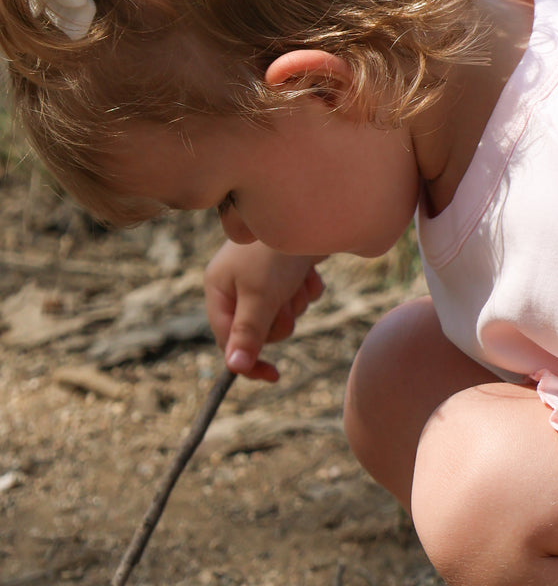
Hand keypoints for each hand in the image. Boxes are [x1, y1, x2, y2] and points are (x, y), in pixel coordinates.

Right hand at [204, 240, 323, 381]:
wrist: (310, 210)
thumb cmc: (275, 252)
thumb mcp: (260, 297)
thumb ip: (248, 333)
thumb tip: (234, 368)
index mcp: (219, 289)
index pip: (228, 339)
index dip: (250, 360)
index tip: (273, 376)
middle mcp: (238, 283)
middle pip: (260, 330)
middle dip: (279, 320)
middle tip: (285, 300)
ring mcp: (264, 276)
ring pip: (285, 314)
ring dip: (297, 303)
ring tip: (296, 280)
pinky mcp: (289, 270)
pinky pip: (301, 297)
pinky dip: (308, 288)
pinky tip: (308, 270)